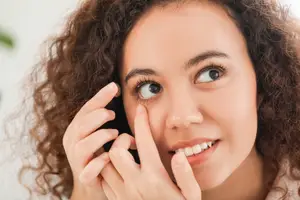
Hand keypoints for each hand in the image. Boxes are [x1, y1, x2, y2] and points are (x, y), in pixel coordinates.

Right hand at [63, 82, 120, 199]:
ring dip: (101, 136)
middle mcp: (72, 144)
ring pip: (83, 146)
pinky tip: (109, 156)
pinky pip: (88, 171)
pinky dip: (99, 162)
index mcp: (75, 131)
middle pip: (80, 126)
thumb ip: (102, 114)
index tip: (114, 87)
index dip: (99, 98)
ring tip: (115, 133)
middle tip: (112, 114)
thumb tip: (115, 88)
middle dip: (97, 116)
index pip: (85, 111)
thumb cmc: (100, 152)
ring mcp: (76, 162)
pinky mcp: (84, 178)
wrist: (94, 184)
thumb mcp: (99, 132)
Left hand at [101, 104, 201, 199]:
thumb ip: (186, 175)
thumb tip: (178, 154)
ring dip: (112, 155)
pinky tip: (120, 170)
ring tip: (125, 154)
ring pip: (105, 165)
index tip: (142, 110)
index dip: (142, 122)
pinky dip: (108, 170)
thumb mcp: (191, 196)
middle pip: (115, 151)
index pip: (143, 142)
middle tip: (131, 142)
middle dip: (121, 140)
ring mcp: (122, 194)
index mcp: (154, 178)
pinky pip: (104, 179)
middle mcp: (134, 184)